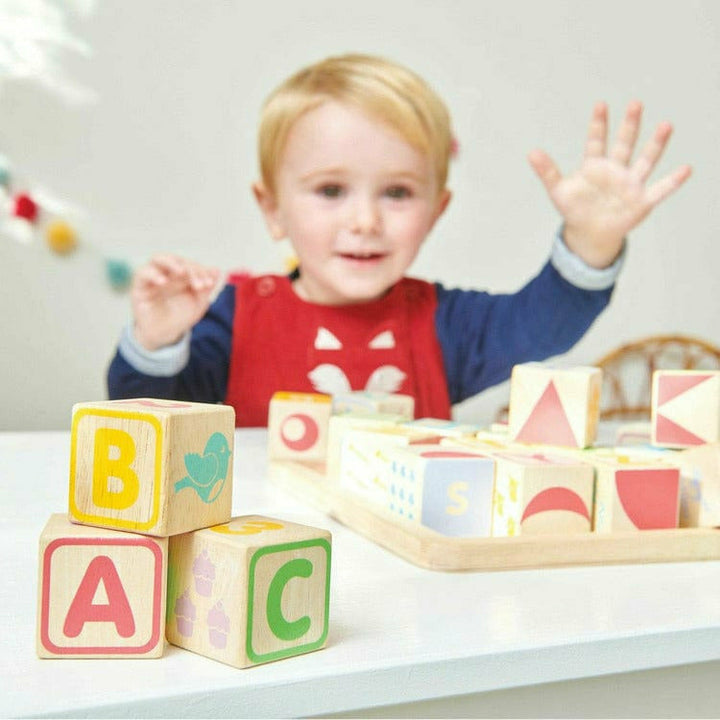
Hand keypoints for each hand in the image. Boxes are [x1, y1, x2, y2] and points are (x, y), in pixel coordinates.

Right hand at [131, 255, 220, 350]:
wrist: (165, 335)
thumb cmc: (180, 317)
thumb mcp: (198, 304)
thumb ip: (206, 287)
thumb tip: (217, 270)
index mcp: (181, 275)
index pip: (191, 264)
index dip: (201, 271)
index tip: (209, 283)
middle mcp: (166, 273)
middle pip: (176, 259)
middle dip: (190, 268)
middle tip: (200, 284)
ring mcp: (152, 278)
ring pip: (157, 258)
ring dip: (171, 262)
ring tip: (181, 271)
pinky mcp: (139, 287)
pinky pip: (142, 273)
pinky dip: (152, 274)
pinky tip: (163, 281)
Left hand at [528, 101, 691, 267]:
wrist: (590, 233)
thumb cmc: (576, 208)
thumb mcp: (558, 191)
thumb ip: (547, 171)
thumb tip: (531, 152)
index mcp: (595, 166)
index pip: (596, 141)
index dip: (598, 125)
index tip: (600, 105)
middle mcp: (616, 170)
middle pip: (624, 144)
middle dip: (629, 126)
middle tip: (635, 104)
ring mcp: (631, 184)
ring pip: (645, 161)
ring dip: (655, 144)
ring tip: (666, 125)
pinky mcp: (642, 201)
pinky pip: (660, 189)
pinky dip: (673, 181)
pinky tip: (686, 168)